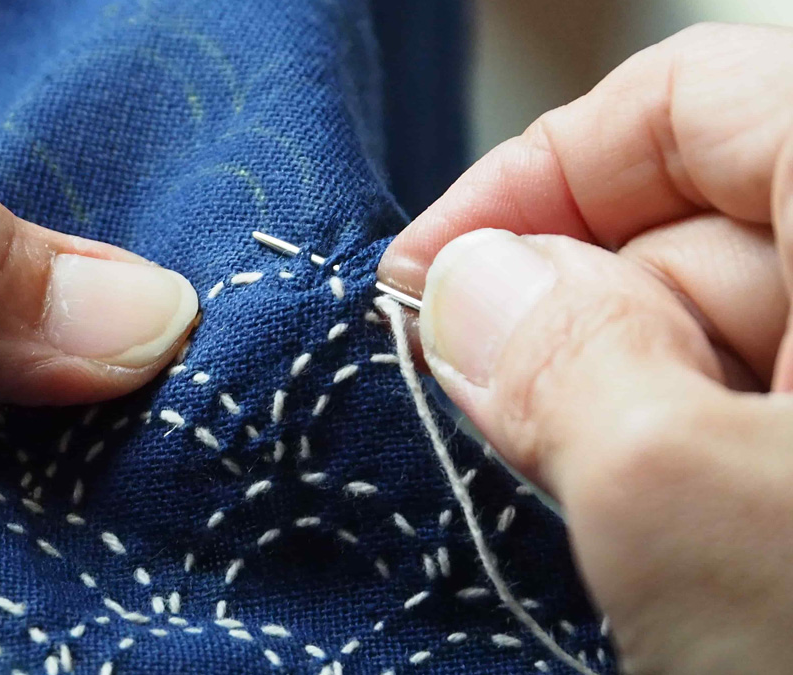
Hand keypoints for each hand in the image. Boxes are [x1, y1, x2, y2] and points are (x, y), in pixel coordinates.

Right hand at [380, 23, 792, 673]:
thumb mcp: (699, 519)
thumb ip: (560, 369)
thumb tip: (468, 285)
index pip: (690, 100)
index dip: (534, 178)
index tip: (429, 278)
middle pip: (711, 226)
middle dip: (579, 319)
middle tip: (491, 428)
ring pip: (747, 338)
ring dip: (639, 416)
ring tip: (611, 525)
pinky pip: (784, 421)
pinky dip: (706, 467)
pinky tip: (682, 551)